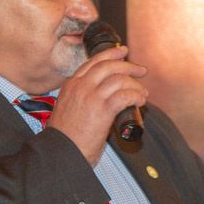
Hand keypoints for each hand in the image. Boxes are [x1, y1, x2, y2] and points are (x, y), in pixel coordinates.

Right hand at [49, 45, 147, 165]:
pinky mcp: (102, 110)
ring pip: (119, 79)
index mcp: (71, 85)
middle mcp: (81, 86)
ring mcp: (91, 96)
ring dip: (136, 85)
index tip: (122, 52)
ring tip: (143, 94)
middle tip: (141, 70)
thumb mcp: (67, 109)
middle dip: (129, 65)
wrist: (61, 152)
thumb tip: (101, 99)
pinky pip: (125, 95)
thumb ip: (80, 99)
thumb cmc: (65, 137)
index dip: (111, 54)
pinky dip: (136, 96)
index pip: (93, 62)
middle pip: (109, 66)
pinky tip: (140, 102)